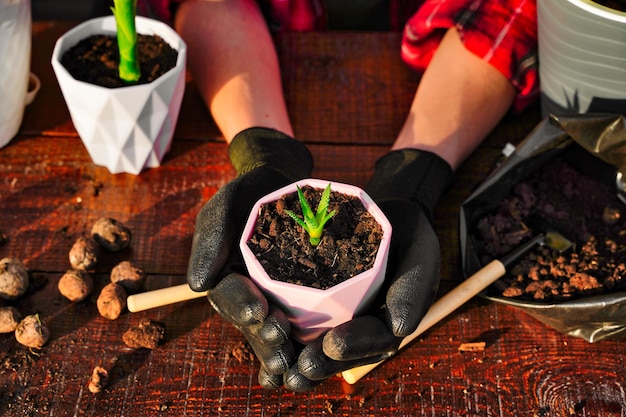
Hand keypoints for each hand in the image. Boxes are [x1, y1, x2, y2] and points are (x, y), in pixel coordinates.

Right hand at [186, 127, 312, 386]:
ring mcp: (272, 298)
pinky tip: (313, 360)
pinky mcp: (297, 298)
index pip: (229, 295)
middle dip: (264, 336)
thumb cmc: (250, 193)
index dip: (242, 305)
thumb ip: (212, 238)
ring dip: (283, 348)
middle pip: (252, 321)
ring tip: (296, 363)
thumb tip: (198, 285)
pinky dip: (305, 343)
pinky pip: (300, 323)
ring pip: (274, 329)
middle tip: (281, 345)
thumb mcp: (227, 206)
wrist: (284, 184)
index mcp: (224, 276)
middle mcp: (246, 292)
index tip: (258, 312)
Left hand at [286, 149, 453, 386]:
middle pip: (341, 354)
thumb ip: (411, 290)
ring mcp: (339, 320)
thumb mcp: (421, 257)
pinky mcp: (317, 306)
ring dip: (295, 358)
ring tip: (275, 368)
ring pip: (317, 347)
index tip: (331, 345)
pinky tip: (260, 335)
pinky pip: (299, 323)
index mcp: (390, 324)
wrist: (390, 217)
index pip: (374, 341)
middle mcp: (362, 328)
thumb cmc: (409, 238)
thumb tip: (400, 328)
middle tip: (300, 370)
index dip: (353, 347)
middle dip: (320, 363)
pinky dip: (280, 331)